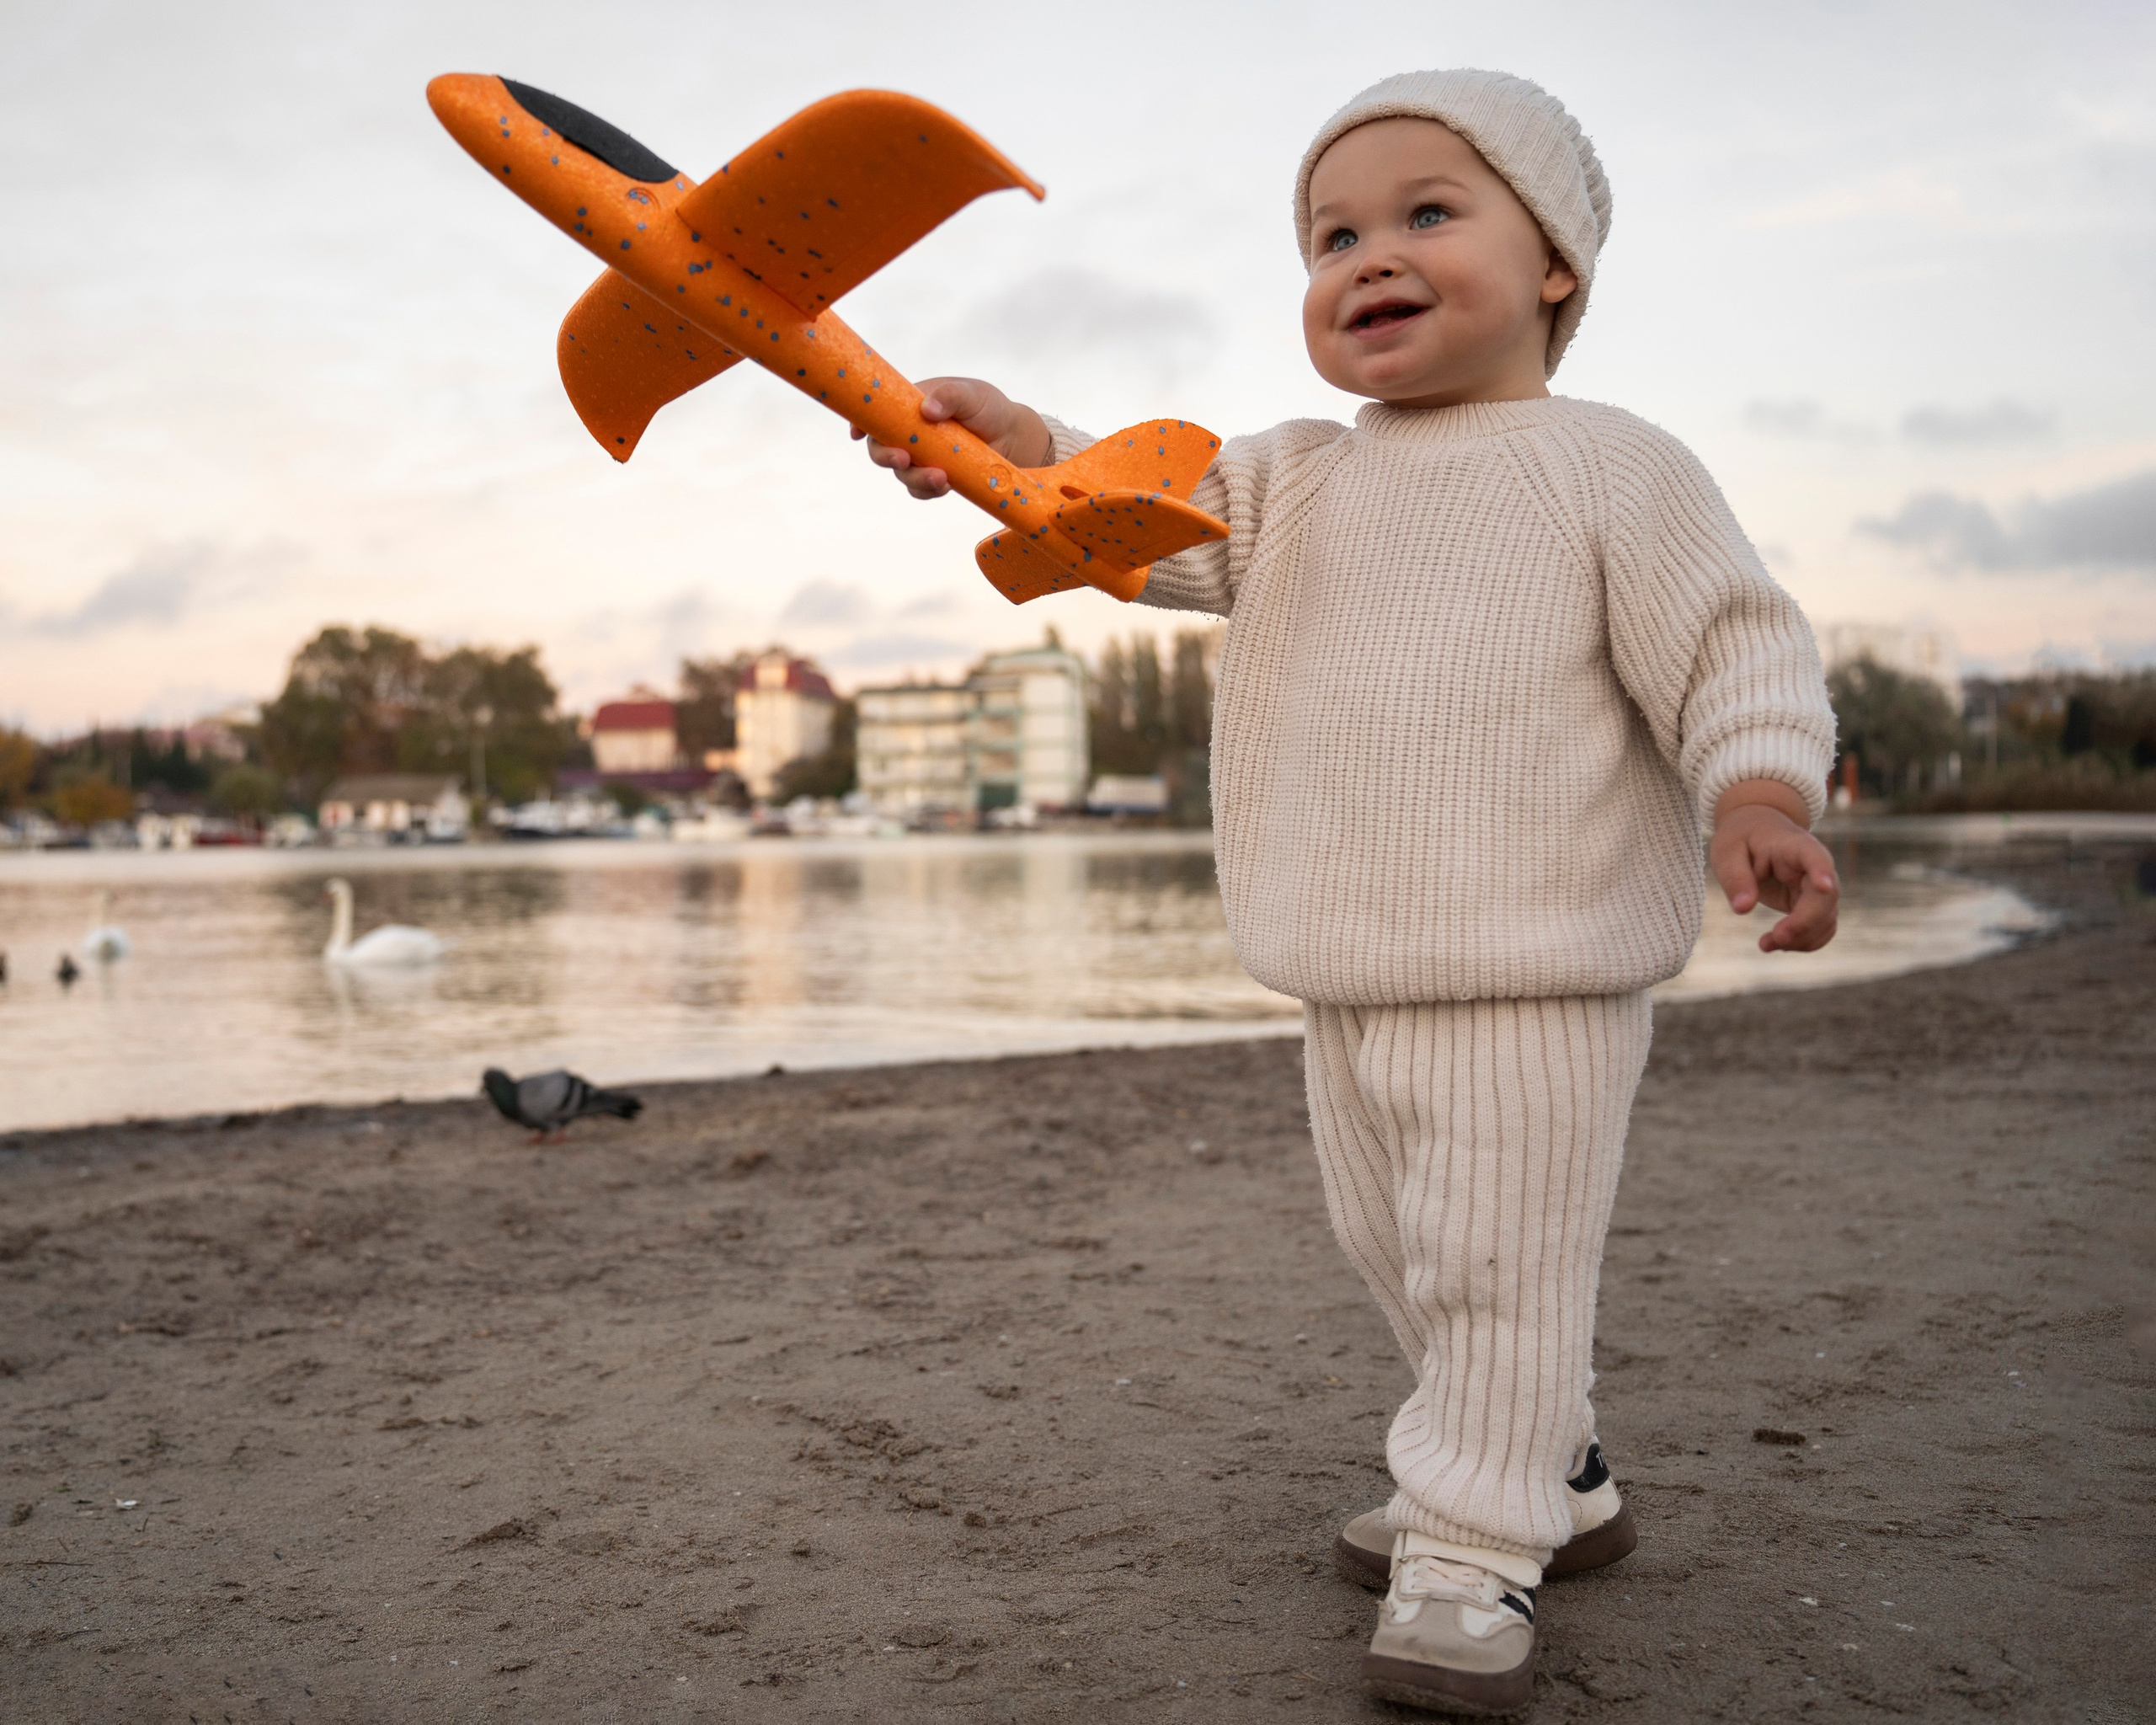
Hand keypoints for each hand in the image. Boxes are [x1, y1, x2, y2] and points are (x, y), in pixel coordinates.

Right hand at [853, 376, 1052, 498]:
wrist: (1013, 438)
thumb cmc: (988, 408)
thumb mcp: (971, 394)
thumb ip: (950, 396)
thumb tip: (927, 409)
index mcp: (910, 404)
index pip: (877, 412)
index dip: (861, 422)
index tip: (857, 433)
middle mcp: (909, 432)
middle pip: (880, 447)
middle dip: (885, 456)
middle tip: (902, 458)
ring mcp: (921, 456)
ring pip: (901, 472)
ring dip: (915, 477)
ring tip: (940, 477)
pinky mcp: (934, 477)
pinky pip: (920, 489)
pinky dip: (928, 489)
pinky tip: (946, 485)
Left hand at [1709, 781, 1839, 952]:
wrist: (1757, 831)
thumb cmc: (1741, 837)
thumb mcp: (1727, 850)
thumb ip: (1735, 877)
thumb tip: (1743, 908)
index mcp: (1795, 846)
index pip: (1815, 856)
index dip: (1822, 871)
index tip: (1824, 886)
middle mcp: (1816, 866)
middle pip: (1825, 898)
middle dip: (1803, 924)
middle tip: (1773, 940)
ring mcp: (1819, 887)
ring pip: (1826, 919)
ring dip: (1801, 939)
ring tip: (1765, 944)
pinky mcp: (1814, 904)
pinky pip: (1820, 928)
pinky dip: (1803, 942)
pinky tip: (1776, 944)